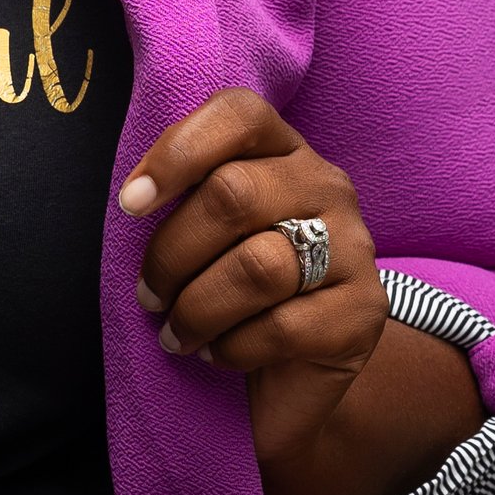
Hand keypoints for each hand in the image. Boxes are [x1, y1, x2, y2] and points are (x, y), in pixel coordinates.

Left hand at [118, 90, 480, 494]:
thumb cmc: (231, 294)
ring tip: (175, 334)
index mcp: (283, 151)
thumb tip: (132, 202)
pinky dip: (232, 347)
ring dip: (197, 308)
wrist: (292, 380)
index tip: (130, 205)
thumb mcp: (206, 237)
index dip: (178, 151)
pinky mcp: (364, 312)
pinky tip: (217, 354)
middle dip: (172, 253)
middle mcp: (327, 186)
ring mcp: (355, 248)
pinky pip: (281, 327)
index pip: (238, 115)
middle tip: (148, 296)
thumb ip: (183, 203)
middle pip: (234, 194)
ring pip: (258, 266)